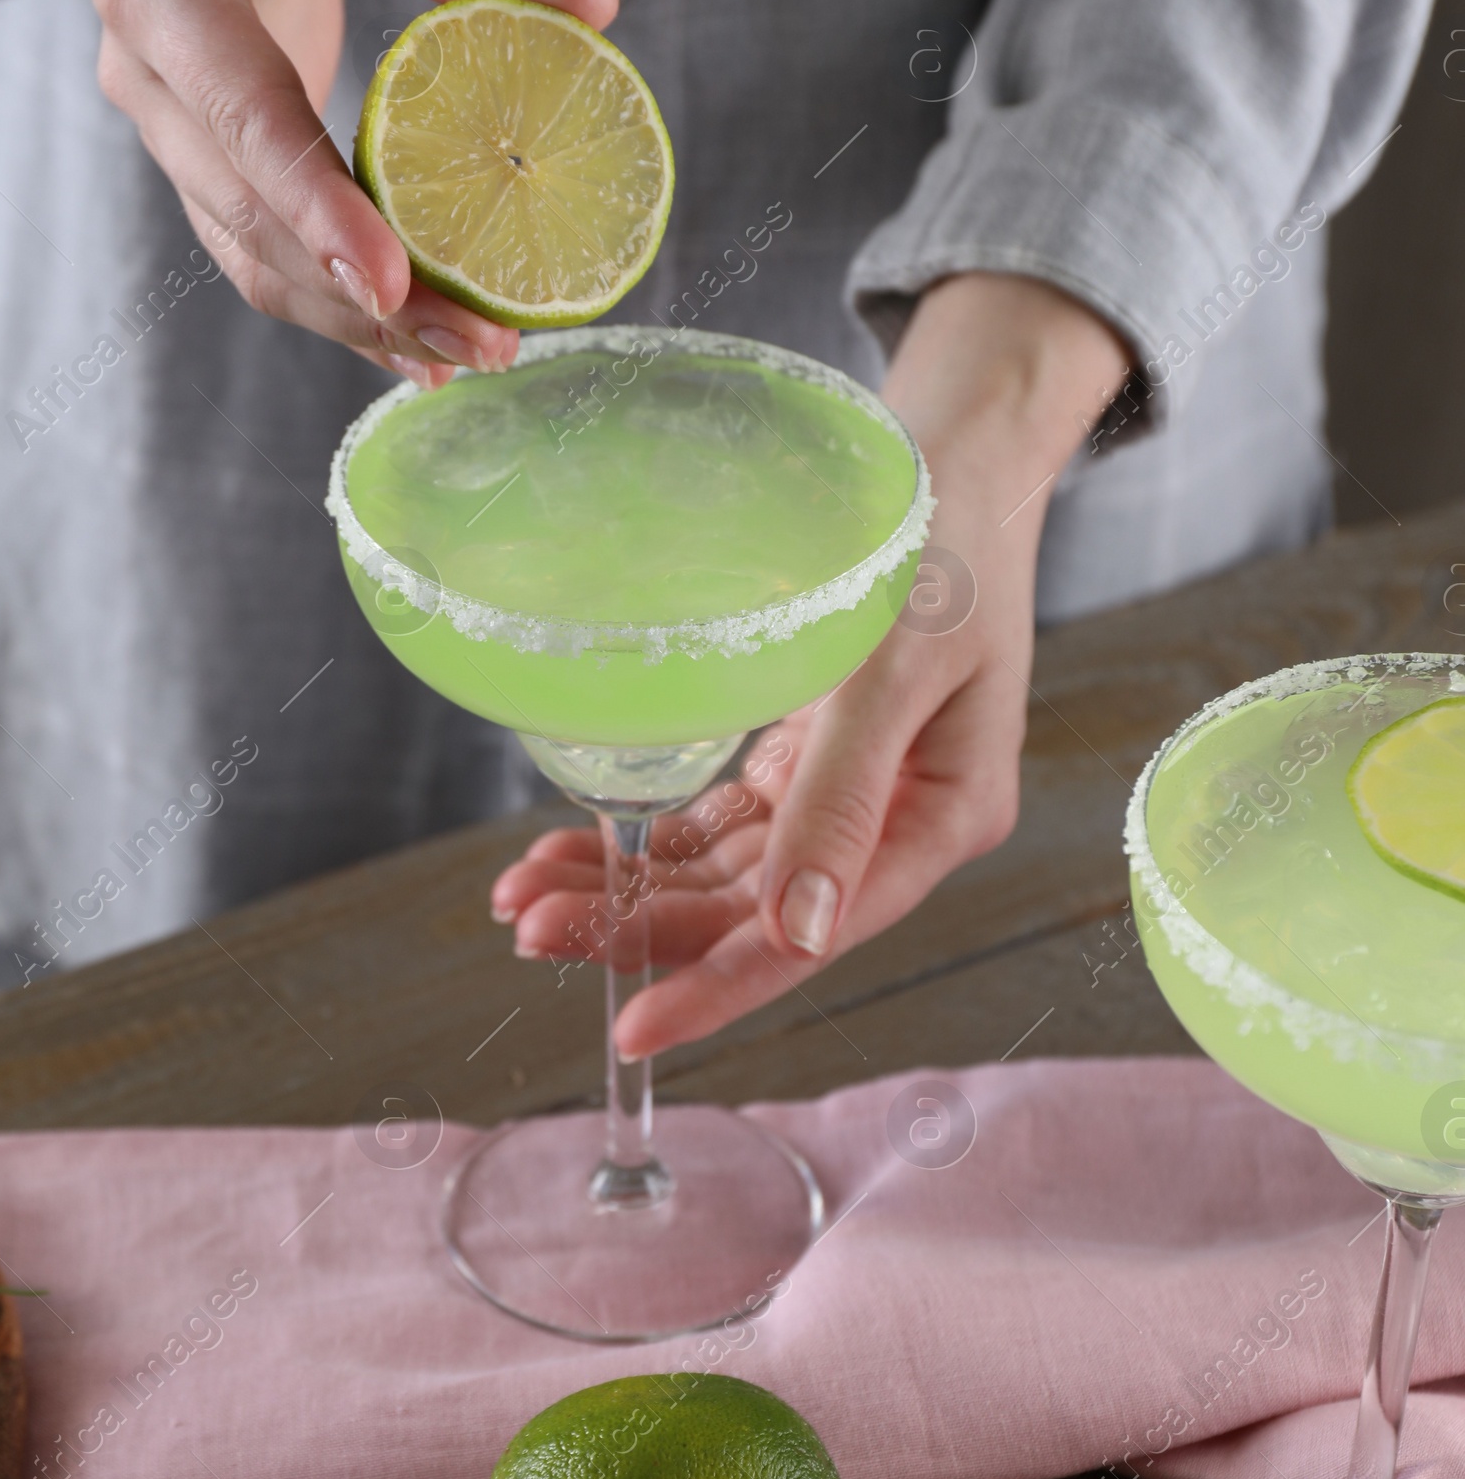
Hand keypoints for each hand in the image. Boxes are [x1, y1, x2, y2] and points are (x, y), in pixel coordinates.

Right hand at [60, 0, 619, 382]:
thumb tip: (594, 6)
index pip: (243, 117)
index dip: (317, 208)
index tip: (392, 283)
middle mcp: (145, 75)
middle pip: (254, 217)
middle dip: (365, 295)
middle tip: (482, 344)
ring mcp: (163, 134)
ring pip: (253, 259)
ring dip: (357, 323)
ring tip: (467, 357)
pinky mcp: (198, 168)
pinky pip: (262, 256)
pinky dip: (339, 305)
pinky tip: (416, 348)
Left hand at [491, 273, 1131, 1055]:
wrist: (955, 449)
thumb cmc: (942, 537)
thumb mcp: (894, 661)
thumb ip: (846, 797)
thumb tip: (800, 934)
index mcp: (941, 819)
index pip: (818, 934)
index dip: (722, 986)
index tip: (631, 1029)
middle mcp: (893, 825)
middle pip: (755, 915)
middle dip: (643, 931)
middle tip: (529, 932)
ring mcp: (846, 795)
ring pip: (723, 877)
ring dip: (625, 891)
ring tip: (523, 898)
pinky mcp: (805, 758)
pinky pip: (715, 827)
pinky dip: (642, 842)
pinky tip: (568, 848)